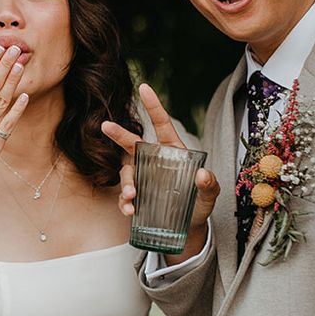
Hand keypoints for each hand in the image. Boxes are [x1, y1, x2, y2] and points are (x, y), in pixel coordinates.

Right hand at [102, 83, 218, 259]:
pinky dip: (125, 203)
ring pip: (127, 173)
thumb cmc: (200, 204)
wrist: (191, 228)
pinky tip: (129, 211)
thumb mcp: (209, 195)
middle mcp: (154, 161)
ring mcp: (144, 178)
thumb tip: (202, 174)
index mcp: (172, 151)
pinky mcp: (138, 197)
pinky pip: (126, 196)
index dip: (153, 106)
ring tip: (131, 197)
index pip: (161, 124)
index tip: (144, 87)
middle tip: (105, 126)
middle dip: (119, 134)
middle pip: (133, 144)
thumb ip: (209, 185)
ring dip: (126, 183)